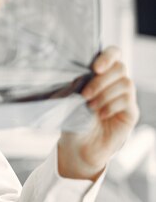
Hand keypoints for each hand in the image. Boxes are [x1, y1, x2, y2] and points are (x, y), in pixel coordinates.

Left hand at [57, 46, 139, 180]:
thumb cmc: (73, 120)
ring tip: (90, 107)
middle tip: (85, 94)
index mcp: (100, 75)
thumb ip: (77, 85)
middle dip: (101, 80)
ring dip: (105, 94)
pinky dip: (112, 106)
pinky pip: (127, 101)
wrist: (78, 146)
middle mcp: (115, 83)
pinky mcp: (130, 112)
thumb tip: (79, 76)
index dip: (107, 56)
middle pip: (120, 67)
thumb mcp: (70, 99)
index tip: (95, 68)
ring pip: (125, 83)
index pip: (113, 54)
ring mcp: (125, 97)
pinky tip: (100, 115)